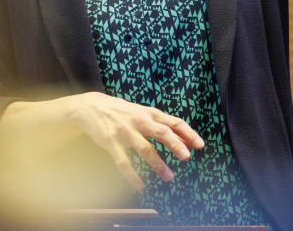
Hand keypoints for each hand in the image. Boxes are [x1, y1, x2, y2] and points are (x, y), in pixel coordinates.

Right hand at [67, 92, 203, 190]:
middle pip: (161, 132)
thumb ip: (164, 127)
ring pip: (144, 149)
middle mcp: (139, 121)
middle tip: (186, 157)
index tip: (200, 145)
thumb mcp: (144, 114)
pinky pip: (123, 161)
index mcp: (150, 113)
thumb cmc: (123, 112)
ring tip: (169, 177)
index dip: (188, 133)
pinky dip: (132, 174)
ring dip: (158, 164)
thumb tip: (186, 142)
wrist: (92, 107)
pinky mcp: (111, 142)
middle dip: (175, 144)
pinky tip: (139, 185)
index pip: (174, 122)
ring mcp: (125, 132)